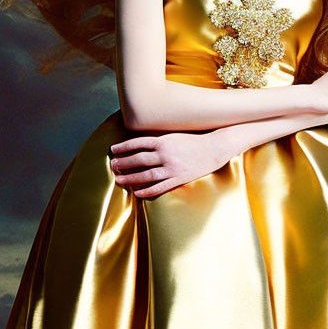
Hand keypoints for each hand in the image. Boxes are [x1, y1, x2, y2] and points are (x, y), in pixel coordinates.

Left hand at [108, 130, 233, 198]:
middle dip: (124, 163)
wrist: (214, 148)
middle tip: (113, 166)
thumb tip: (139, 146)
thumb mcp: (174, 136)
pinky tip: (136, 192)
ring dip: (131, 178)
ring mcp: (172, 167)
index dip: (123, 147)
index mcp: (163, 140)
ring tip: (119, 180)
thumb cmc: (193, 140)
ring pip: (146, 174)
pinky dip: (147, 190)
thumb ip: (158, 141)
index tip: (113, 150)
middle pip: (139, 160)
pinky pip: (159, 186)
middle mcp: (166, 154)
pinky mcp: (179, 178)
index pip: (137, 143)